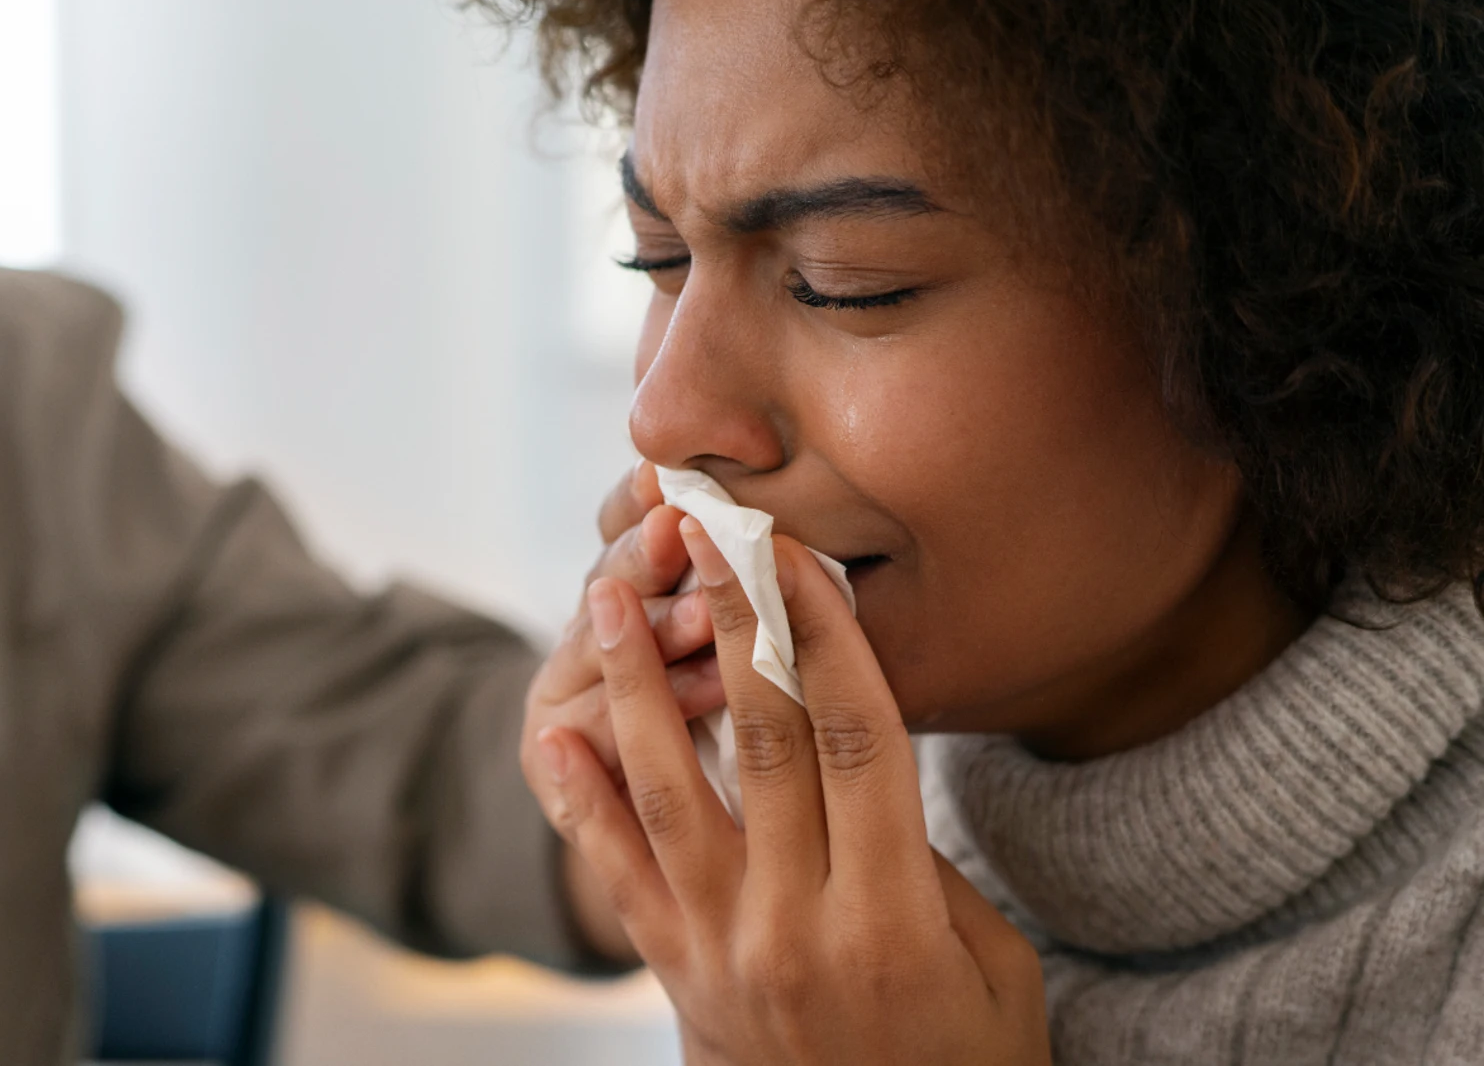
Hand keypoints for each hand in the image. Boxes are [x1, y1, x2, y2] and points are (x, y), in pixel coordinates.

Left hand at [535, 517, 1049, 1064]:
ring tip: (612, 599)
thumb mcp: (994, 967)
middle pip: (763, 742)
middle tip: (705, 532)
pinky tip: (552, 731)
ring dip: (637, 686)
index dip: (824, 632)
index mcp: (896, 914)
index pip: (858, 738)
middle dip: (732, 622)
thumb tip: (858, 767)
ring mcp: (725, 949)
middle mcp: (801, 924)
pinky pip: (616, 874)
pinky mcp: (676, 972)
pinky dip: (580, 799)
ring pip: (671, 792)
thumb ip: (927, 864)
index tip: (795, 552)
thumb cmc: (962, 1062)